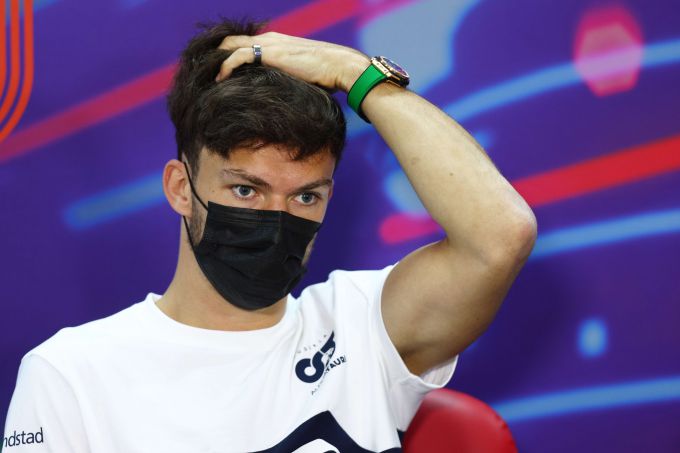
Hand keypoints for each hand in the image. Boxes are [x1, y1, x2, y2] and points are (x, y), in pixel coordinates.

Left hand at [215, 31, 369, 91]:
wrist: (339, 67)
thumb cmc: (326, 77)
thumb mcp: (300, 78)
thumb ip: (285, 82)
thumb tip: (280, 102)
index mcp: (274, 43)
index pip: (242, 44)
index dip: (225, 56)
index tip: (214, 73)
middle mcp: (268, 39)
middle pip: (230, 41)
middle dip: (213, 55)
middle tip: (200, 73)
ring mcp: (268, 43)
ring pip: (229, 46)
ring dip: (214, 61)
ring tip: (203, 77)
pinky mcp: (269, 52)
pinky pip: (237, 56)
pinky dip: (225, 67)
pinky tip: (219, 80)